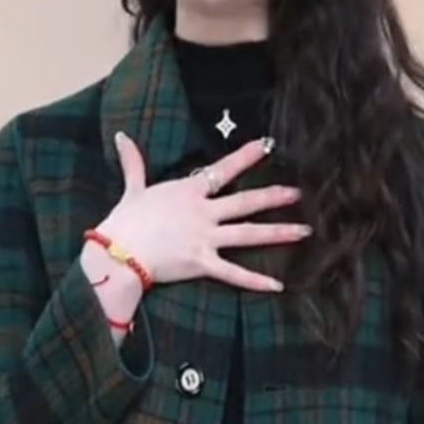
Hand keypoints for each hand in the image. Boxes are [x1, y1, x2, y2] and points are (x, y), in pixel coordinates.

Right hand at [98, 132, 309, 292]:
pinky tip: (278, 285)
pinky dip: (256, 281)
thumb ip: (133, 163)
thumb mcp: (132, 189)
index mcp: (189, 191)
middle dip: (274, 196)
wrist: (118, 252)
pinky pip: (234, 274)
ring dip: (278, 232)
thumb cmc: (125, 221)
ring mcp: (205, 238)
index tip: (267, 145)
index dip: (247, 156)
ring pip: (249, 234)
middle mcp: (203, 212)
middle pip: (246, 202)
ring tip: (305, 231)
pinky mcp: (202, 263)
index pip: (224, 169)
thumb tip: (121, 137)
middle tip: (298, 193)